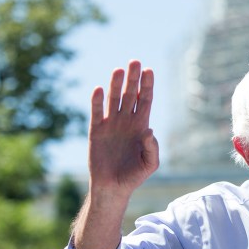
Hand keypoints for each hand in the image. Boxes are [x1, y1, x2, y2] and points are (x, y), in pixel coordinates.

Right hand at [88, 60, 158, 197]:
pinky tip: (98, 89)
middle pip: (131, 94)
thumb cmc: (134, 176)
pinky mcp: (96, 131)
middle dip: (133, 78)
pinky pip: (96, 112)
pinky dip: (97, 101)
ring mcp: (111, 124)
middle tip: (135, 61)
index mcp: (141, 126)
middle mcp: (126, 121)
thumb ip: (152, 148)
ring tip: (118, 69)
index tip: (149, 70)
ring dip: (116, 84)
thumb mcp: (150, 164)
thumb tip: (149, 130)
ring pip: (114, 99)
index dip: (147, 85)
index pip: (145, 100)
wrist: (113, 187)